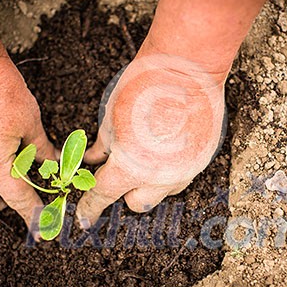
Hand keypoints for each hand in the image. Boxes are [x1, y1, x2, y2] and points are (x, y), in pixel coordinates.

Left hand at [76, 54, 225, 226]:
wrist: (186, 68)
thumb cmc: (145, 87)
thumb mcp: (112, 117)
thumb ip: (103, 145)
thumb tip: (94, 158)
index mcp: (130, 167)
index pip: (103, 196)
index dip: (90, 209)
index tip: (85, 217)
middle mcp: (160, 177)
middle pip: (137, 204)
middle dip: (125, 191)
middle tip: (121, 170)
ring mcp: (184, 170)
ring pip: (162, 193)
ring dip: (150, 183)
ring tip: (148, 155)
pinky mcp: (201, 159)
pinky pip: (182, 176)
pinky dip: (170, 169)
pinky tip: (168, 146)